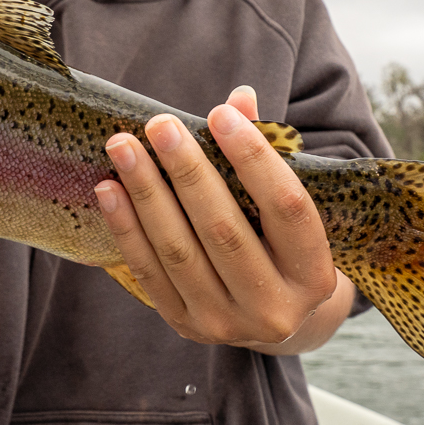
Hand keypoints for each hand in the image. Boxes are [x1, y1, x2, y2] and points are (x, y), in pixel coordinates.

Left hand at [93, 86, 351, 350]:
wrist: (271, 317)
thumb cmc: (280, 246)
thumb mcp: (286, 209)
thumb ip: (266, 154)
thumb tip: (239, 98)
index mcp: (314, 274)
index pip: (286, 207)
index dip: (253, 157)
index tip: (219, 113)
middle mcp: (274, 308)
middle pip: (224, 229)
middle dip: (187, 171)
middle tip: (160, 125)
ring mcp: (227, 323)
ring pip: (180, 251)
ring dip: (147, 193)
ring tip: (124, 148)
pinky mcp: (186, 326)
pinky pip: (149, 271)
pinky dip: (126, 227)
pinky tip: (109, 189)